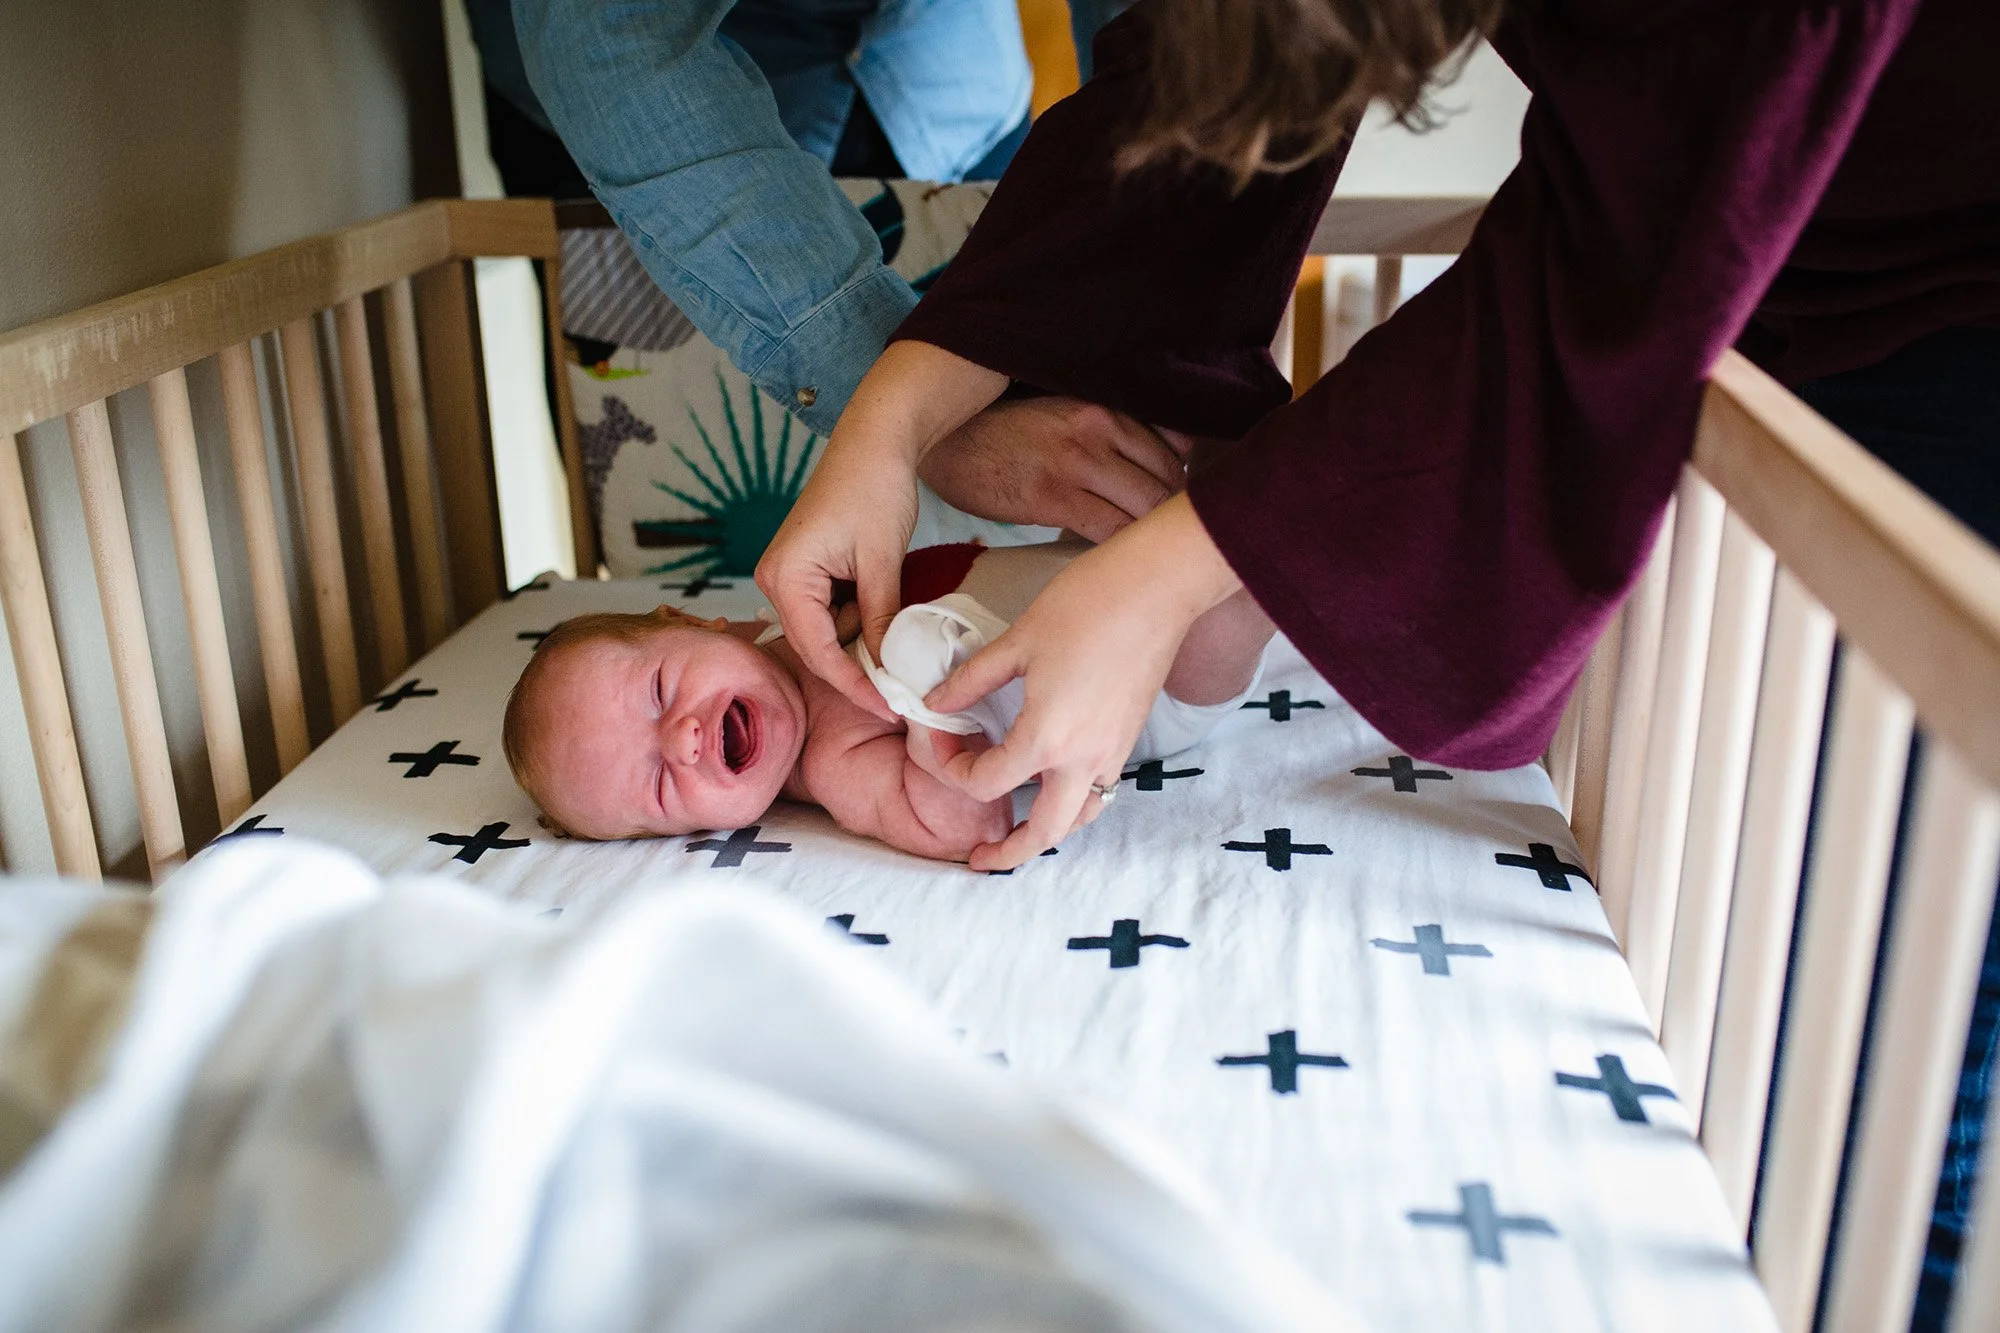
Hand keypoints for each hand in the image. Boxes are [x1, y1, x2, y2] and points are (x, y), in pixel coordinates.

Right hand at [758, 342, 1007, 716]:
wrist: (875, 440)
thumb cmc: (874, 488)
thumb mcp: (883, 561)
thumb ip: (881, 619)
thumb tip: (887, 670)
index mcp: (785, 577)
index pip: (817, 651)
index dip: (853, 685)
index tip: (888, 708)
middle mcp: (776, 579)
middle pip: (815, 647)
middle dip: (855, 673)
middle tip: (896, 701)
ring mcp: (789, 575)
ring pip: (824, 633)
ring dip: (858, 648)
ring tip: (898, 669)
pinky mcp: (807, 570)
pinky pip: (830, 613)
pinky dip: (858, 625)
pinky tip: (885, 634)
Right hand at [919, 397, 1192, 541]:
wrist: (947, 444)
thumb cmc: (1006, 437)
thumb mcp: (1065, 417)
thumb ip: (1113, 434)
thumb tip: (1168, 461)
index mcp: (1105, 406)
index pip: (1177, 447)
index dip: (1186, 487)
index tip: (1182, 512)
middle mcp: (1099, 426)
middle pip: (1170, 479)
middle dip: (1177, 516)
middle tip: (1171, 546)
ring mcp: (1077, 459)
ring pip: (1146, 506)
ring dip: (1154, 537)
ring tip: (1151, 559)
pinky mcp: (1053, 495)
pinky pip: (1110, 529)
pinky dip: (1123, 550)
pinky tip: (1119, 564)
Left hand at [924, 494, 1243, 870]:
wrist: (1159, 587)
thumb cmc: (1088, 605)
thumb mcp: (1017, 641)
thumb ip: (971, 682)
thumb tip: (936, 704)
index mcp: (1047, 738)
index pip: (987, 783)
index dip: (951, 768)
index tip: (937, 739)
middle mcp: (1084, 759)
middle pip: (1043, 832)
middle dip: (1009, 852)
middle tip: (979, 858)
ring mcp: (1113, 753)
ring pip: (1080, 819)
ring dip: (1047, 833)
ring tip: (1018, 831)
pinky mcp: (1128, 739)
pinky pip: (1100, 793)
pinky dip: (1074, 804)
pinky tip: (1052, 786)